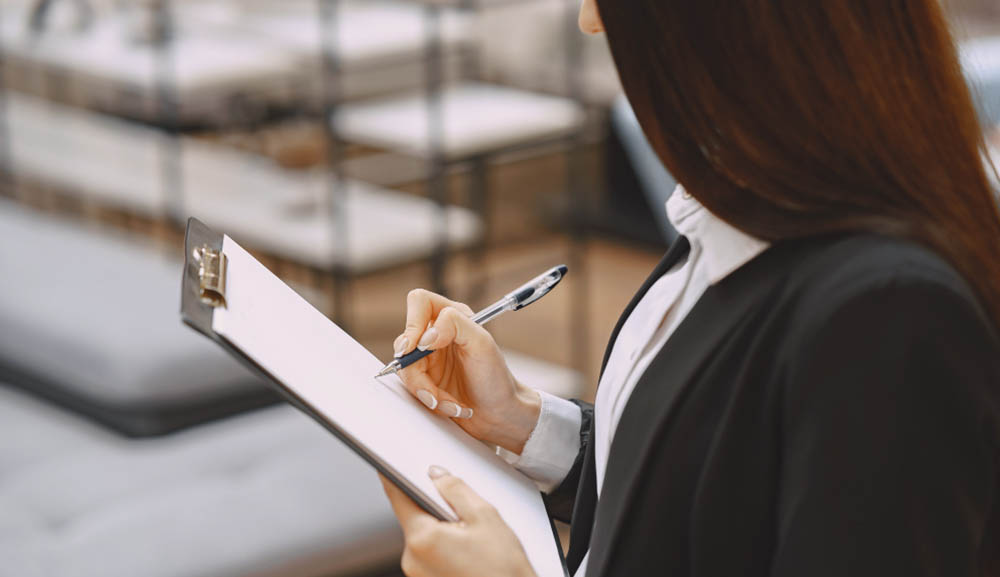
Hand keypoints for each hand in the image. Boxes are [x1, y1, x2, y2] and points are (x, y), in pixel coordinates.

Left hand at [380, 468, 535, 576]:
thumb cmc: (503, 570)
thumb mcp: (485, 517)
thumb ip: (456, 489)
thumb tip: (437, 474)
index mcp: (422, 539)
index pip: (398, 496)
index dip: (397, 474)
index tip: (394, 461)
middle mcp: (412, 559)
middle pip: (414, 516)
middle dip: (434, 506)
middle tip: (461, 508)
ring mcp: (417, 574)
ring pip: (423, 535)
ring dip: (441, 528)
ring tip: (471, 536)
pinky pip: (429, 553)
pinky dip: (443, 545)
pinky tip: (467, 550)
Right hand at [393, 289, 539, 453]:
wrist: (499, 414)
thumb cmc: (496, 378)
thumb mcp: (482, 344)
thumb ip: (455, 325)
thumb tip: (424, 335)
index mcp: (452, 318)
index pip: (419, 302)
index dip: (413, 323)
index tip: (419, 347)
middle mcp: (437, 335)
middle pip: (405, 342)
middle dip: (418, 372)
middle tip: (433, 390)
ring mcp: (428, 359)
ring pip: (405, 369)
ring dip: (427, 392)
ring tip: (451, 403)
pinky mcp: (424, 380)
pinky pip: (411, 387)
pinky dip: (430, 400)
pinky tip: (450, 406)